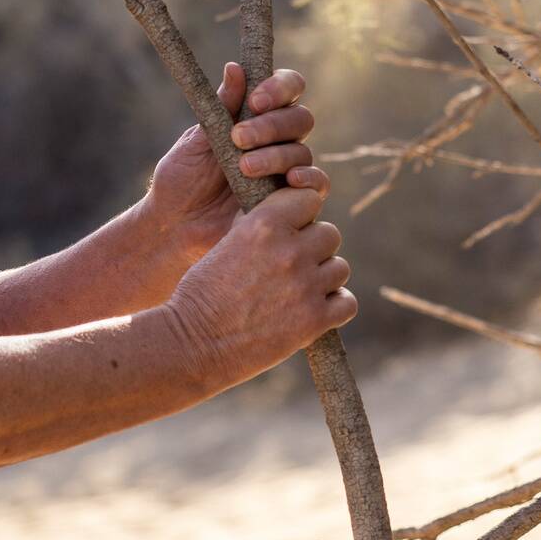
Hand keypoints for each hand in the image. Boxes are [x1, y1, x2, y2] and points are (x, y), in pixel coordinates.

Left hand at [146, 63, 329, 262]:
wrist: (173, 227)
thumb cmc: (180, 179)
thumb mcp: (195, 141)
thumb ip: (220, 107)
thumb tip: (235, 68)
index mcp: (253, 118)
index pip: (286, 89)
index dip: (279, 87)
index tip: (255, 99)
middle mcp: (276, 142)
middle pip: (300, 118)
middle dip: (271, 124)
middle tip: (239, 138)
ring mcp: (286, 171)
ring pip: (303, 151)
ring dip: (275, 155)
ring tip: (243, 167)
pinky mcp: (293, 202)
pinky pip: (317, 185)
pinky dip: (309, 178)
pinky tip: (289, 180)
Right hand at [163, 186, 356, 388]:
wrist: (193, 341)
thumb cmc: (201, 292)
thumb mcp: (225, 244)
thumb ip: (259, 229)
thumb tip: (286, 220)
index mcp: (262, 225)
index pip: (307, 198)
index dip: (300, 212)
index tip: (290, 226)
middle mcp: (289, 250)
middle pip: (329, 234)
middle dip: (314, 246)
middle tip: (292, 264)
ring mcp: (305, 286)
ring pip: (339, 268)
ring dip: (323, 277)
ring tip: (298, 290)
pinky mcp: (315, 320)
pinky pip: (347, 302)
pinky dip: (333, 306)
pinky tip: (311, 310)